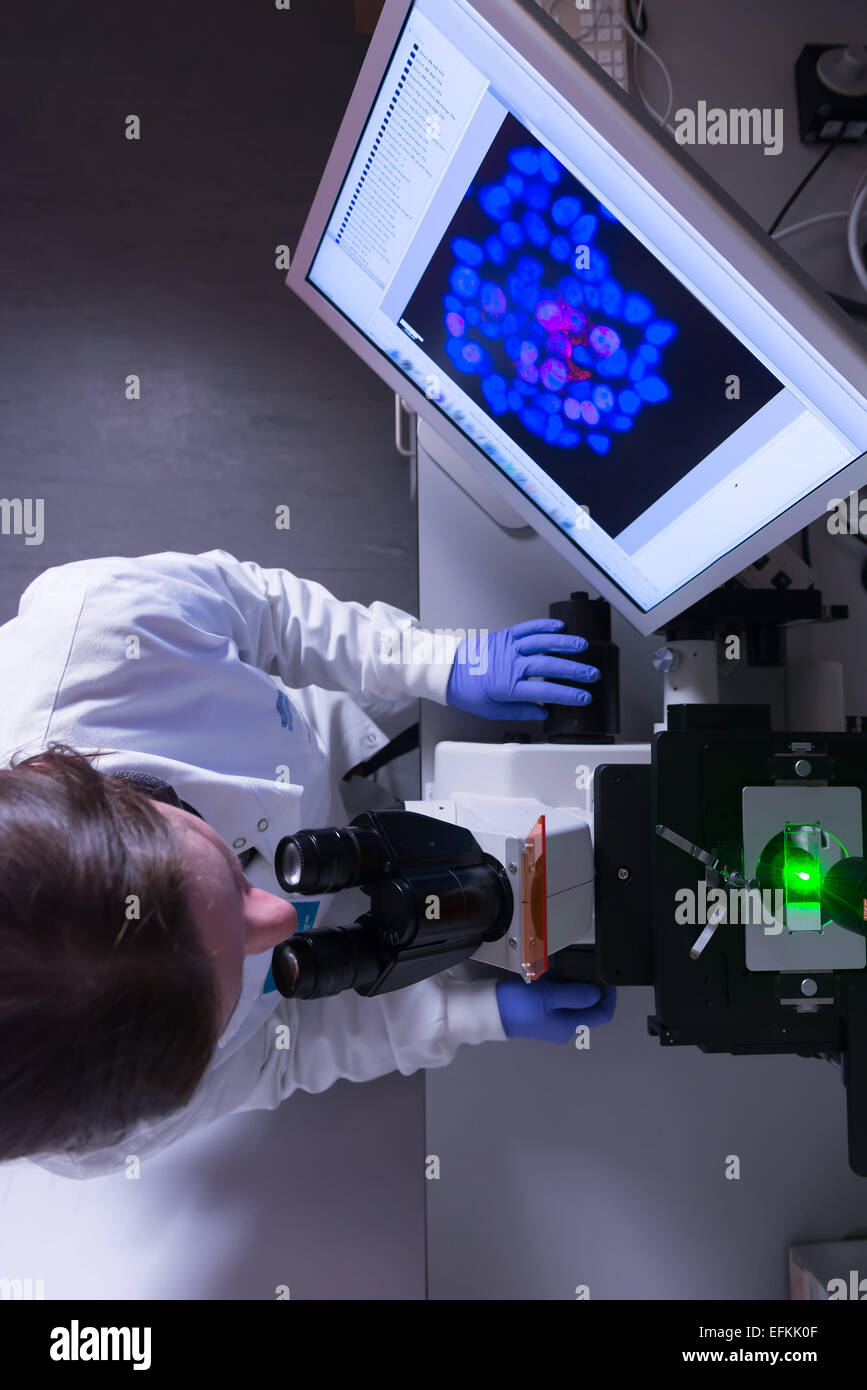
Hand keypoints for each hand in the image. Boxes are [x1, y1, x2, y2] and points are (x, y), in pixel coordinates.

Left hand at [445, 619, 599, 719]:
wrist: (447, 670)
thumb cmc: (466, 691)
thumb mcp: (491, 711)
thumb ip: (519, 711)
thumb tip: (542, 713)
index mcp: (508, 687)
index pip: (545, 691)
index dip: (568, 694)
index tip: (583, 697)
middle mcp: (511, 665)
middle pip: (549, 665)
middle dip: (575, 670)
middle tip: (592, 674)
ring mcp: (509, 648)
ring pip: (542, 643)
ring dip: (564, 643)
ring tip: (583, 646)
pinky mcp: (505, 636)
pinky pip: (528, 628)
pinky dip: (544, 626)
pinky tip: (559, 627)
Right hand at [495, 977, 616, 1041]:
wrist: (487, 1010)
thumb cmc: (519, 1006)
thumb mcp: (549, 998)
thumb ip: (575, 995)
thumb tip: (598, 993)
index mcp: (569, 1026)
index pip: (602, 1014)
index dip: (609, 996)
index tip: (606, 975)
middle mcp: (564, 1023)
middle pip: (589, 1004)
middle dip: (591, 985)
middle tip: (588, 965)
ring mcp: (552, 1015)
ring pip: (573, 996)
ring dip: (574, 981)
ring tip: (570, 964)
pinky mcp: (540, 1006)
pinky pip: (558, 993)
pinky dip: (560, 981)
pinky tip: (554, 968)